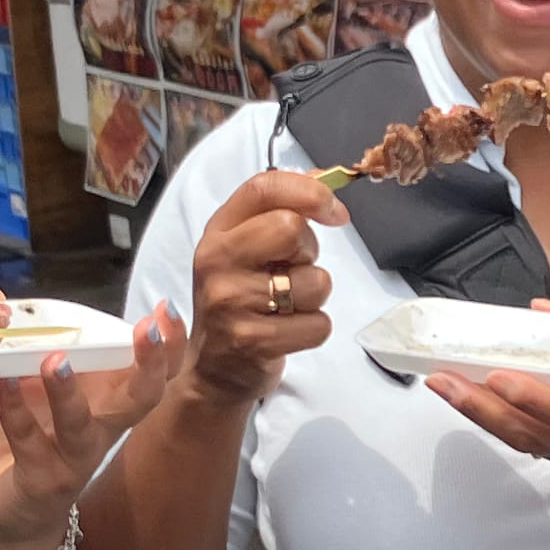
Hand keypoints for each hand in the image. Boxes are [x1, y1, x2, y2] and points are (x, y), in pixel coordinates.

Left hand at [0, 298, 180, 549]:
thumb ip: (5, 337)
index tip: (165, 310)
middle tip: (147, 328)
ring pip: (84, 426)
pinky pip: (29, 441)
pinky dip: (14, 409)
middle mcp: (102, 428)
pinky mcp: (42, 480)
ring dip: (69, 391)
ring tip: (56, 359)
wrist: (9, 512)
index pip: (153, 371)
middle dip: (151, 363)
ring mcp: (74, 457)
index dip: (168, 343)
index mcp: (107, 400)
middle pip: (143, 398)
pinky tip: (1, 382)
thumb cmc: (25, 441)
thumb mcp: (17, 382)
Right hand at [183, 168, 347, 407]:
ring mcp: (232, 302)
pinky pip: (319, 324)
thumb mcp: (246, 249)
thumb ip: (279, 211)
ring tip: (287, 306)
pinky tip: (288, 333)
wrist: (214, 370)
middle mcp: (218, 261)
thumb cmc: (240, 300)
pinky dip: (314, 329)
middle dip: (309, 251)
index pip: (264, 188)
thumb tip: (327, 179)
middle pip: (291, 228)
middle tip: (293, 270)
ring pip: (315, 282)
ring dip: (314, 295)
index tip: (334, 212)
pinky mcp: (253, 340)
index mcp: (218, 231)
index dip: (310, 192)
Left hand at [428, 304, 549, 526]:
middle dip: (485, 407)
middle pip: (534, 434)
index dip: (537, 401)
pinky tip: (471, 404)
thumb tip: (544, 309)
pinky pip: (530, 446)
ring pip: (525, 442)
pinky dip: (497, 424)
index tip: (501, 376)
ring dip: (480, 416)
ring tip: (444, 387)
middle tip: (446, 380)